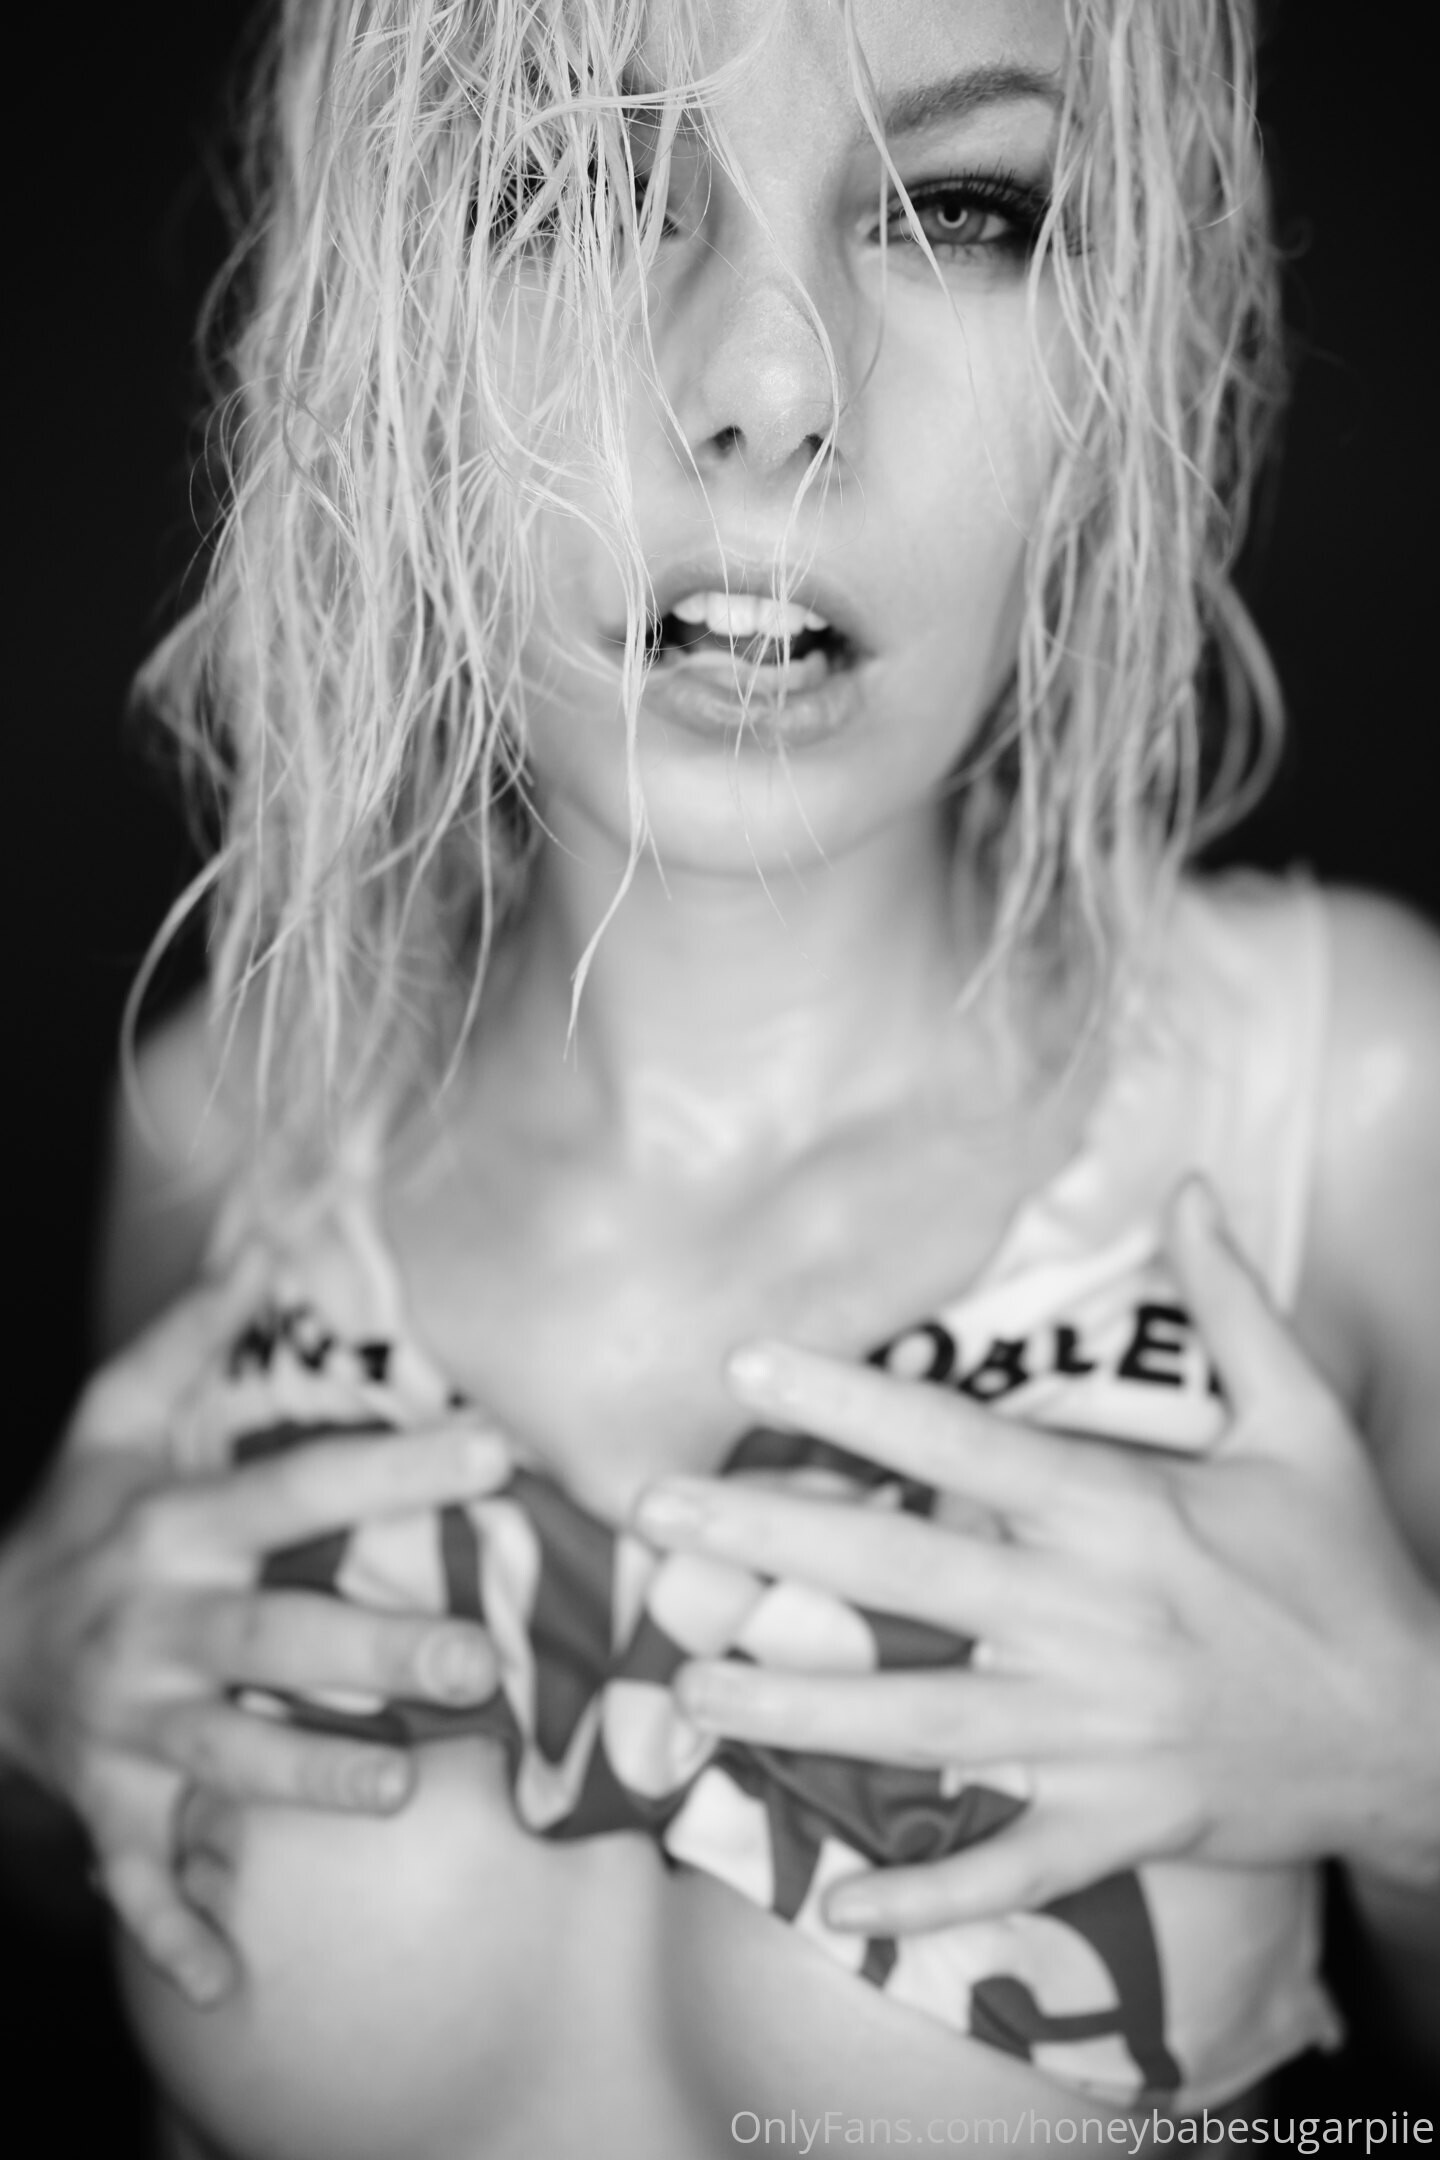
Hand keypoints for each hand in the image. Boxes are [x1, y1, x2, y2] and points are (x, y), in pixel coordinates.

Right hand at [0, 1261, 508, 2003]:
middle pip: (271, 1636)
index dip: (394, 1466)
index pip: (297, 1488)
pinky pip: (139, 1879)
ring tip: (394, 1780)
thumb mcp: (114, 1421)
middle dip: (371, 1647)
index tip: (494, 1449)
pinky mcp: (110, 1806)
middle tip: (479, 1657)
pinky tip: (228, 1980)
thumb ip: (191, 1338)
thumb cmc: (74, 1525)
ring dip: (304, 1772)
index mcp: (174, 1527)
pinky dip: (176, 1932)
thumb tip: (264, 1244)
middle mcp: (156, 1627)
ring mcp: (130, 1726)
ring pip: (222, 1757)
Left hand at [634, 1181, 1439, 1935]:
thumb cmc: (1350, 1571)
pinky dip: (928, 1894)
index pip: (961, 1446)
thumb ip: (1234, 1306)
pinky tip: (838, 1909)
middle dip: (770, 1544)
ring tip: (686, 1693)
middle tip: (654, 1518)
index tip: (746, 1366)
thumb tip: (1189, 1188)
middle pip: (906, 1576)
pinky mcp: (1119, 1826)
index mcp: (1125, 1516)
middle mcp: (1093, 1622)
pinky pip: (1009, 1867)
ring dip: (799, 1714)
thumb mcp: (1307, 1424)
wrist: (1423, 1733)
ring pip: (923, 1723)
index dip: (849, 1404)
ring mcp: (1099, 1736)